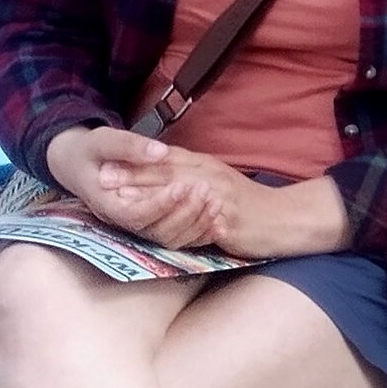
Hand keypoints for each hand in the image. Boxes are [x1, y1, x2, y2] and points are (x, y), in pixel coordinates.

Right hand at [44, 126, 227, 250]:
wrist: (81, 164)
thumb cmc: (92, 151)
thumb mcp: (104, 141)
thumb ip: (130, 146)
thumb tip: (159, 151)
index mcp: (108, 204)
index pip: (135, 215)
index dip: (160, 204)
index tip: (182, 185)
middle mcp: (123, 222)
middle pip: (156, 231)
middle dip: (185, 213)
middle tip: (206, 190)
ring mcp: (138, 227)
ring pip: (170, 239)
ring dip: (196, 225)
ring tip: (217, 202)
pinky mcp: (152, 225)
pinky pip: (178, 239)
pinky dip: (200, 234)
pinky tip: (220, 223)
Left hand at [45, 128, 353, 259]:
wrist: (285, 218)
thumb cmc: (251, 205)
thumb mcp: (220, 184)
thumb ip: (194, 179)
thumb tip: (166, 179)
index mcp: (206, 167)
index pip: (164, 161)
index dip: (134, 163)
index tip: (104, 166)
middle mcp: (209, 177)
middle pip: (165, 174)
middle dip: (131, 176)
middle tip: (101, 179)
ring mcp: (218, 196)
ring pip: (176, 195)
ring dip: (146, 197)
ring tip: (121, 202)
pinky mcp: (226, 219)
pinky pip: (195, 221)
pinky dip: (174, 221)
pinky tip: (156, 226)